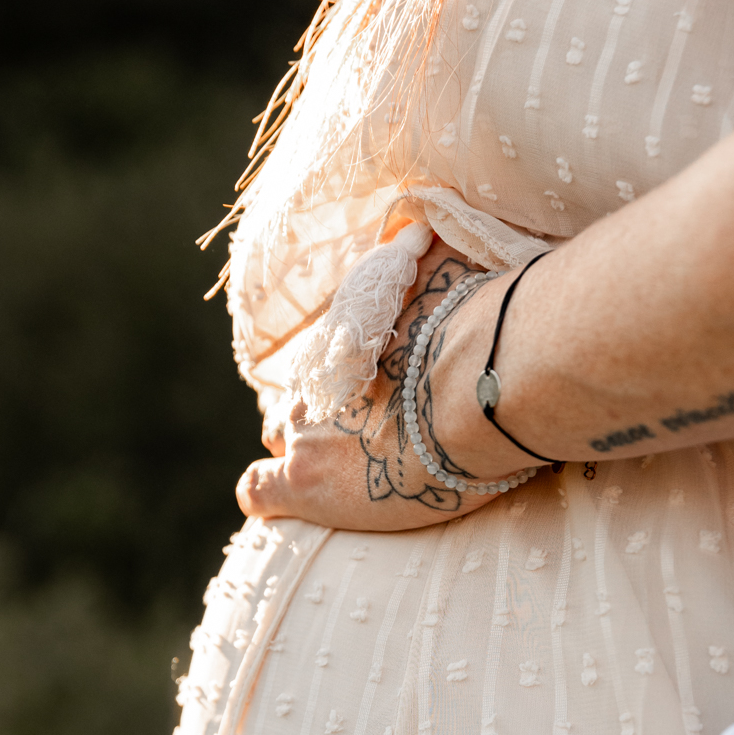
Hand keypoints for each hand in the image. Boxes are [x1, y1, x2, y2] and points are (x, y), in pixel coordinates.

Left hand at [236, 241, 537, 532]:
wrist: (476, 388)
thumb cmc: (477, 327)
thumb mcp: (454, 268)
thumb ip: (430, 254)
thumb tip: (423, 232)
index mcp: (349, 330)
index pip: (329, 348)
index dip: (350, 371)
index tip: (378, 386)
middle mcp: (320, 372)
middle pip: (301, 390)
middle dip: (324, 412)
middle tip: (367, 435)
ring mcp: (304, 427)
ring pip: (278, 436)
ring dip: (306, 451)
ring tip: (345, 473)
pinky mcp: (303, 480)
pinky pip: (256, 489)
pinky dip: (266, 493)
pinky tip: (287, 502)